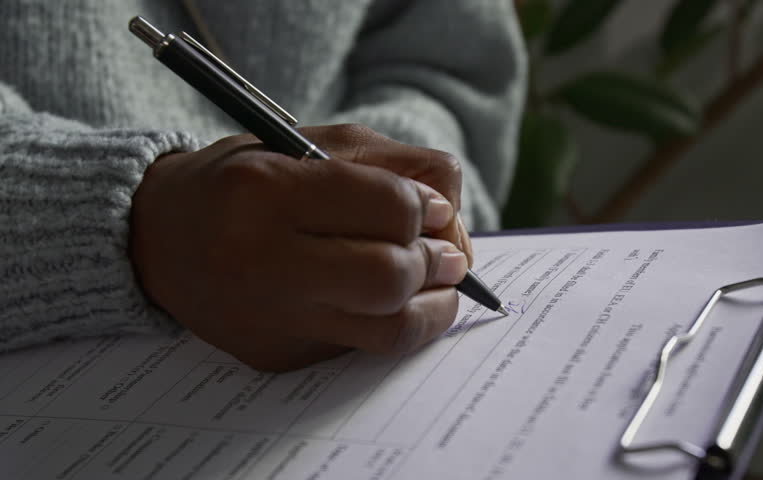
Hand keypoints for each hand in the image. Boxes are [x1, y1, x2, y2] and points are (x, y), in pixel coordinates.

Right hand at [131, 130, 468, 370]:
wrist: (159, 238)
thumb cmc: (243, 181)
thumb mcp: (310, 144)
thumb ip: (389, 167)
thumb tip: (447, 215)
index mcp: (265, 191)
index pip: (388, 208)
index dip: (430, 209)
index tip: (434, 209)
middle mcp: (260, 261)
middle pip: (391, 276)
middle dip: (437, 263)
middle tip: (448, 256)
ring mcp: (268, 318)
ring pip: (390, 329)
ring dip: (434, 305)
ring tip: (439, 282)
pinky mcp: (275, 355)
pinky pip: (361, 347)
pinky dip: (392, 321)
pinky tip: (392, 299)